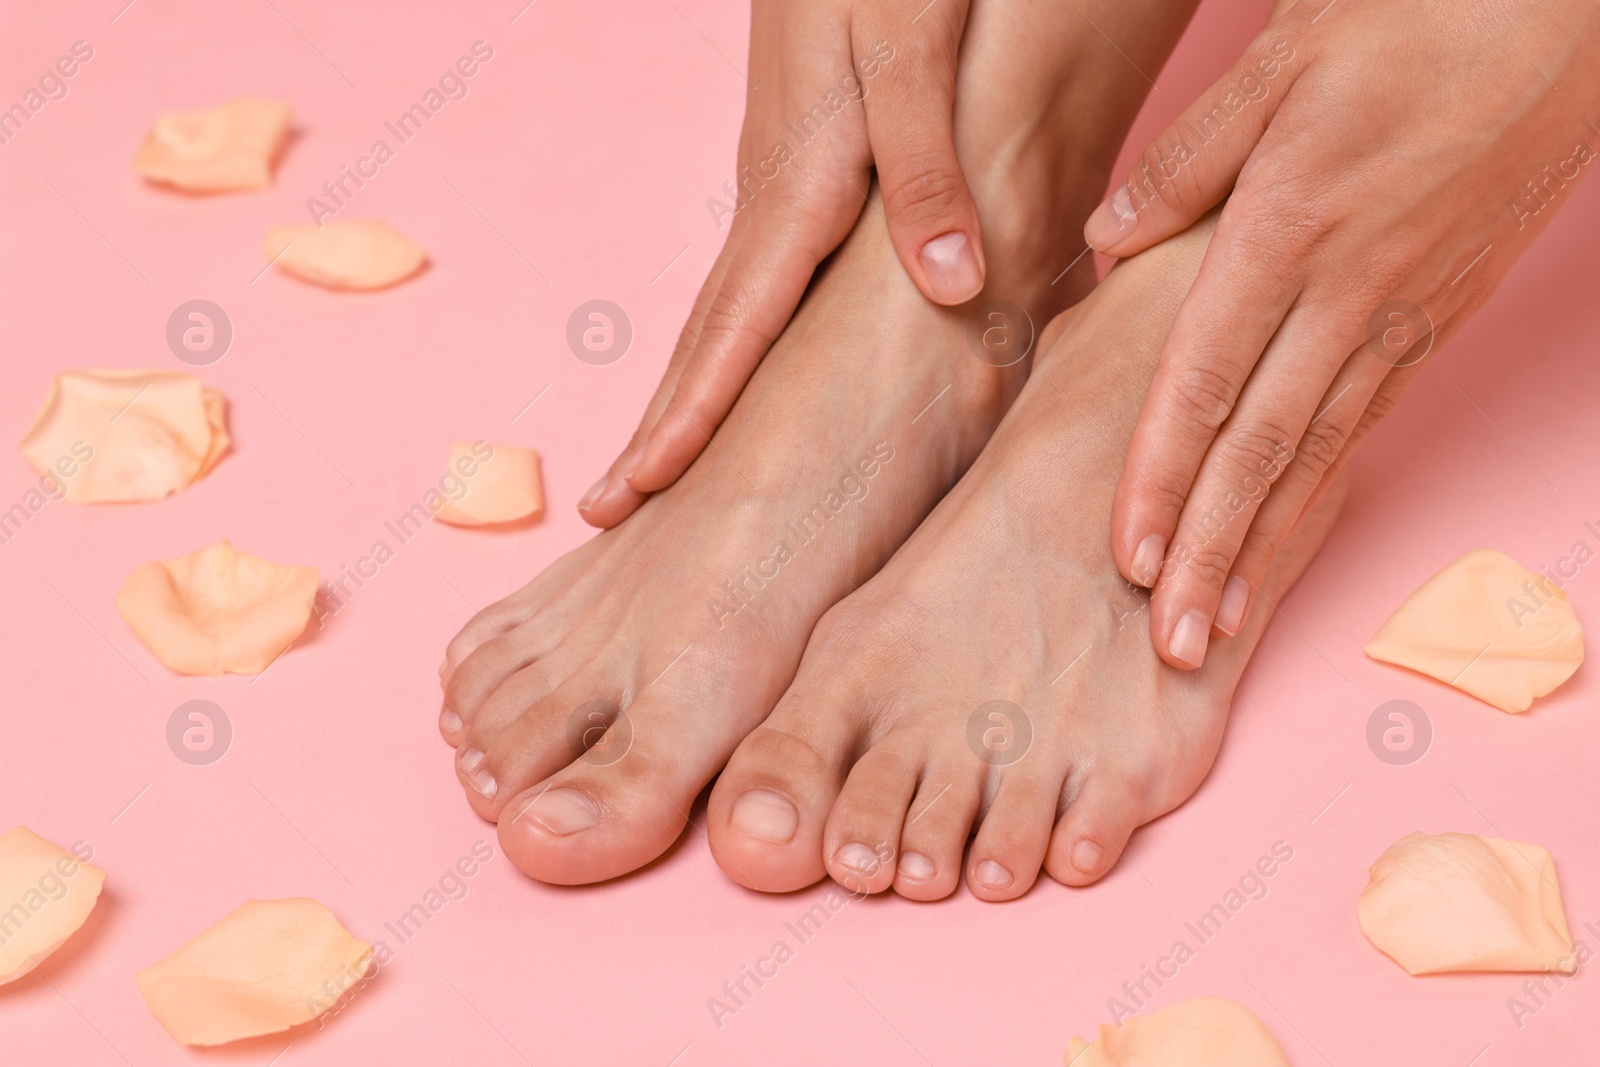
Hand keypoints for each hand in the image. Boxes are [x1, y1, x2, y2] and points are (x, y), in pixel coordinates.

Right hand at [580, 0, 983, 525]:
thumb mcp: (913, 43)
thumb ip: (924, 165)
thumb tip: (951, 287)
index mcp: (794, 183)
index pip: (730, 328)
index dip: (687, 416)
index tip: (639, 491)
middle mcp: (772, 200)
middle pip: (704, 336)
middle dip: (657, 426)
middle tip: (609, 507)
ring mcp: (781, 189)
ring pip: (725, 314)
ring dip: (690, 393)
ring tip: (656, 466)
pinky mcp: (805, 172)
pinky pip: (760, 286)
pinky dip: (733, 348)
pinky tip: (739, 374)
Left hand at [1087, 0, 1599, 667]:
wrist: (1568, 10)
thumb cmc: (1418, 17)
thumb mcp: (1282, 60)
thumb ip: (1185, 161)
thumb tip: (1104, 237)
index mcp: (1289, 234)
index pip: (1206, 385)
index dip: (1163, 480)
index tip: (1130, 559)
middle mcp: (1349, 295)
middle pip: (1265, 450)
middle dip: (1214, 556)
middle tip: (1172, 644)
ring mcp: (1406, 313)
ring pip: (1322, 456)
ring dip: (1268, 547)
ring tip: (1222, 624)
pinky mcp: (1443, 314)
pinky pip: (1368, 424)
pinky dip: (1324, 493)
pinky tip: (1290, 538)